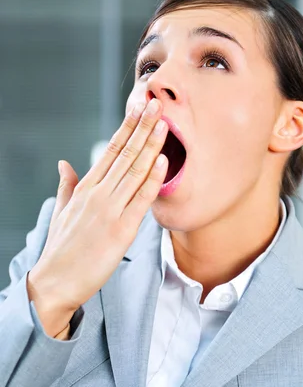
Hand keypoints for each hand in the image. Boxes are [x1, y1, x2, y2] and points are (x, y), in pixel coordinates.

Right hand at [28, 98, 168, 316]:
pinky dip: (153, 180)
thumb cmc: (61, 248)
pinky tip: (164, 161)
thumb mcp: (62, 211)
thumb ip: (67, 185)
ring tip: (164, 123)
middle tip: (157, 104)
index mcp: (85, 187)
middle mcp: (98, 194)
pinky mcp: (121, 231)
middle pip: (125, 154)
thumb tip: (65, 163)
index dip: (128, 127)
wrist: (55, 282)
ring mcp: (110, 211)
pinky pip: (141, 201)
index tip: (140, 108)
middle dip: (143, 127)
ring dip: (152, 146)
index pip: (110, 150)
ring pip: (135, 171)